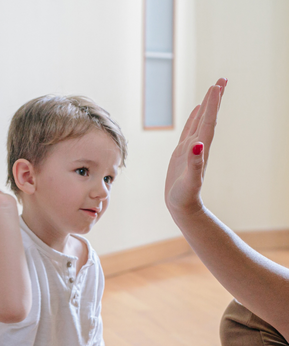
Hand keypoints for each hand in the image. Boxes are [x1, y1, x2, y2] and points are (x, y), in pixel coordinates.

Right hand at [165, 78, 226, 216]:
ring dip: (207, 106)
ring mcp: (190, 148)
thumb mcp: (190, 181)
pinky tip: (197, 110)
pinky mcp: (182, 153)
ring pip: (200, 121)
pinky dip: (194, 118)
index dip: (213, 104)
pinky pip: (189, 130)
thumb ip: (195, 164)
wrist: (182, 207)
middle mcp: (198, 146)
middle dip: (215, 99)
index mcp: (200, 149)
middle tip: (222, 79)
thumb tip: (198, 145)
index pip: (208, 122)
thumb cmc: (185, 196)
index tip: (217, 86)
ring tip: (212, 89)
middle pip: (208, 118)